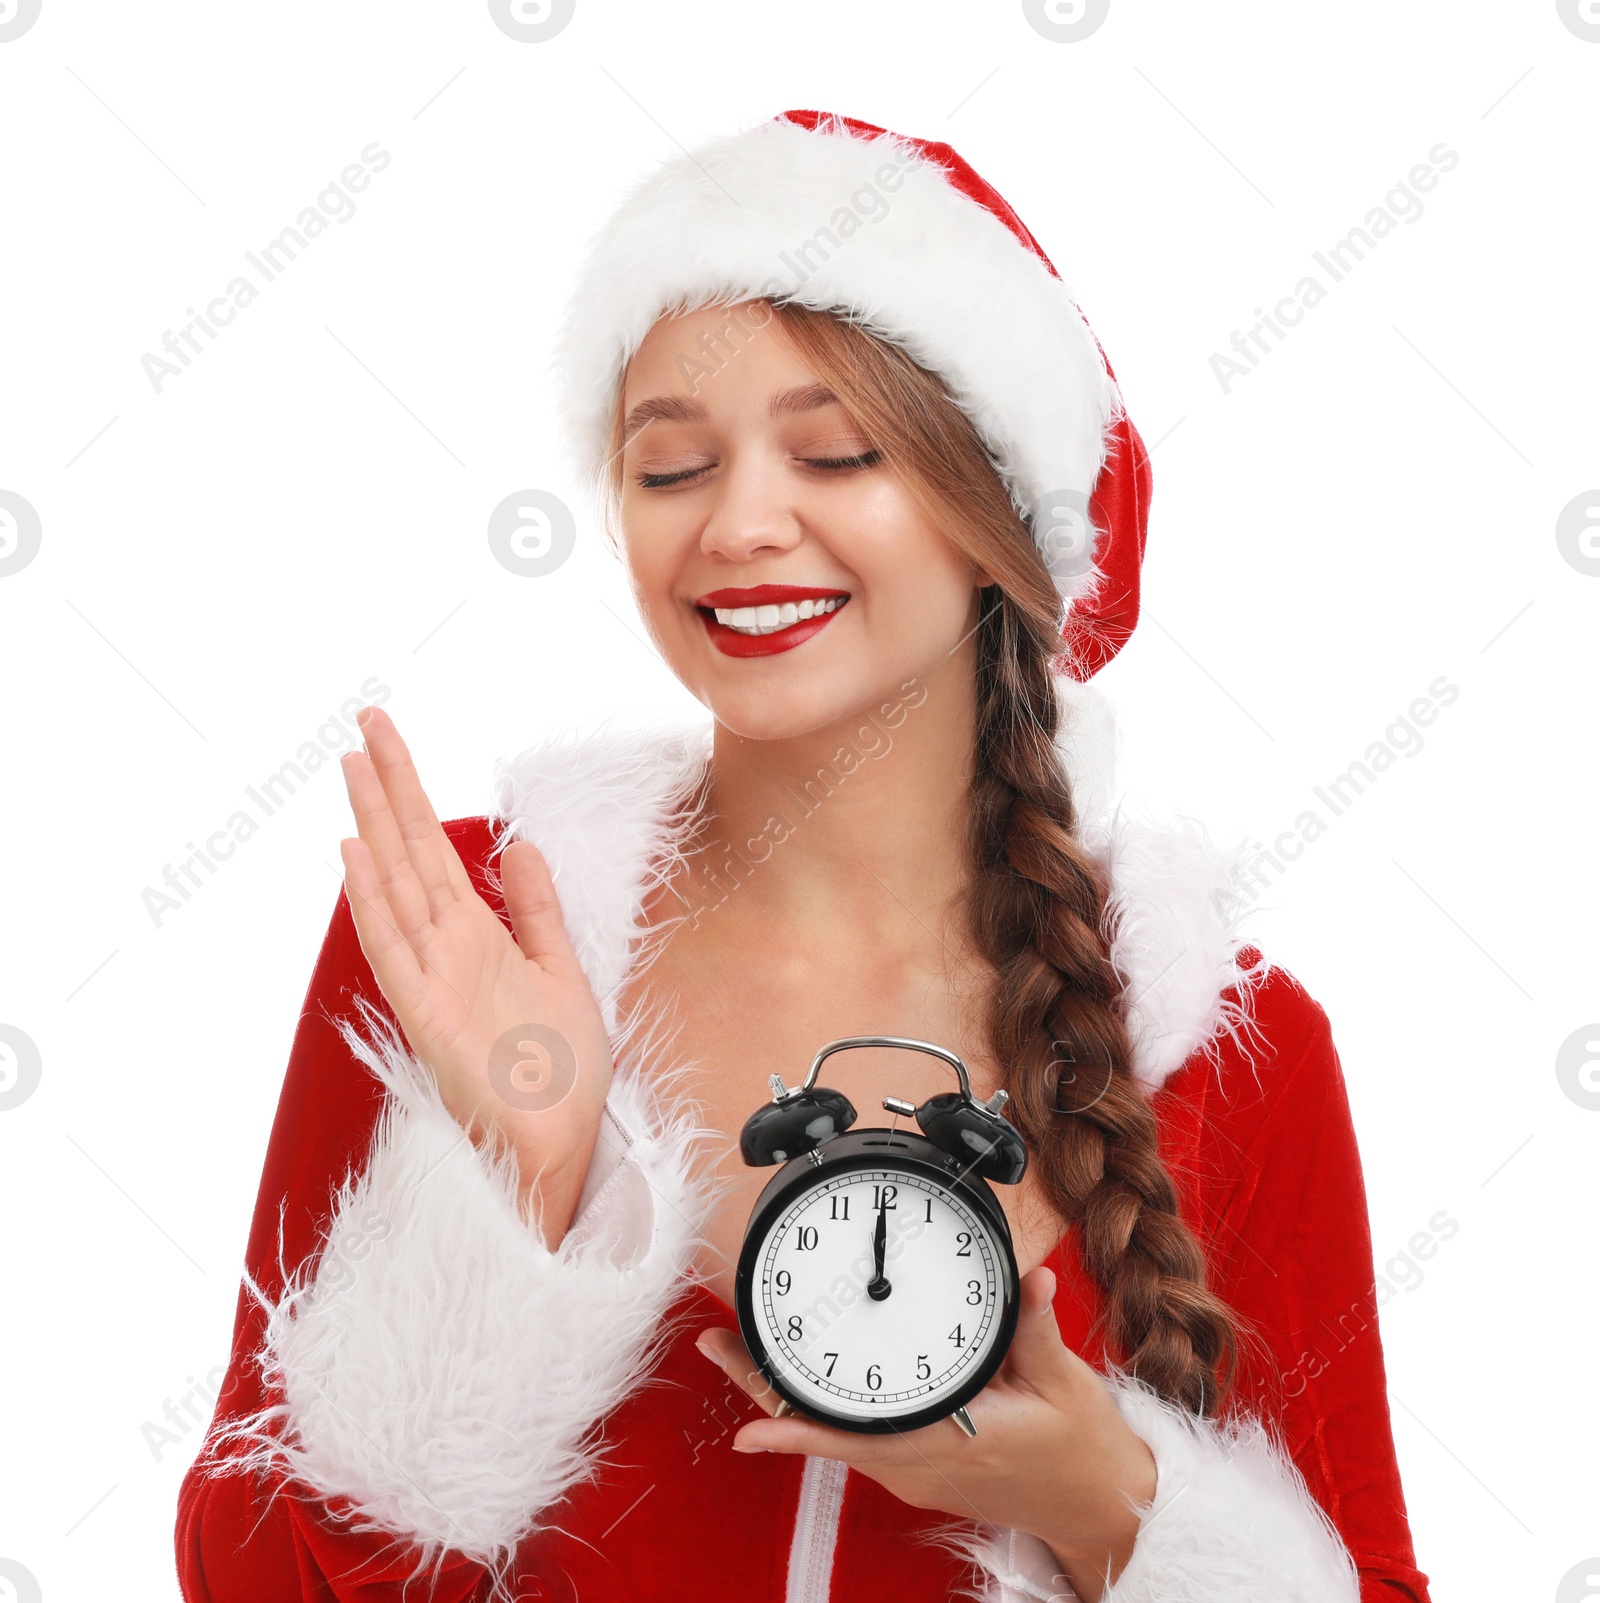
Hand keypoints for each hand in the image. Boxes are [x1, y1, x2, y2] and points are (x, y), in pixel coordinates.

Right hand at [338, 705, 613, 1247]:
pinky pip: (395, 946)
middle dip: (390, 787)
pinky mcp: (428, 1013)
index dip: (414, 795)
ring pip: (396, 885)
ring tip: (351, 766)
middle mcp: (447, 949)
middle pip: (411, 853)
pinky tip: (358, 854)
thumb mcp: (560, 970)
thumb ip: (536, 909)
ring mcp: (433, 978)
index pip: (436, 851)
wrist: (560, 1144)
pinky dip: (373, 900)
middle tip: (365, 724)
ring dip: (374, 825)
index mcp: (477, 938)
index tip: (390, 743)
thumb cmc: (558, 1071)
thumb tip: (520, 847)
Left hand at [695, 1266, 1156, 1601]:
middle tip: (719, 1343)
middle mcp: (918, 1467)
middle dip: (765, 1391)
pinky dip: (816, 1410)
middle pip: (824, 1431)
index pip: (857, 1435)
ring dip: (784, 1396)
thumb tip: (1031, 1279)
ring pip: (831, 1434)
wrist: (1097, 1504)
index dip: (798, 1427)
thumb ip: (1036, 1328)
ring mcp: (913, 1472)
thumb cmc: (1079, 1450)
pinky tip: (794, 1383)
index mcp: (949, 1444)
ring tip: (739, 1351)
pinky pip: (852, 1438)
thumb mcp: (1064, 1384)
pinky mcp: (916, 1466)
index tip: (749, 1417)